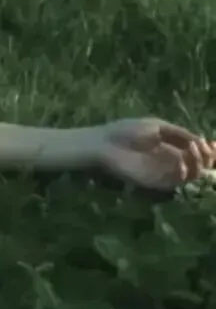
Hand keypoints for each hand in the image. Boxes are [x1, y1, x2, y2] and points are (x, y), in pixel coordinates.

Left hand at [93, 118, 215, 189]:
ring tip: (192, 151)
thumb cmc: (126, 131)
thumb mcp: (156, 126)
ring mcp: (163, 172)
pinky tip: (179, 161)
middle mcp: (169, 161)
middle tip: (204, 150)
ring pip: (190, 175)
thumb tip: (202, 140)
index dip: (207, 150)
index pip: (195, 151)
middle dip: (206, 158)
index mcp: (170, 146)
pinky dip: (182, 172)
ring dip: (197, 164)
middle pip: (197, 165)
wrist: (104, 144)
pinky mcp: (156, 183)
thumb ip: (179, 133)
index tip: (213, 145)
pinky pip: (176, 182)